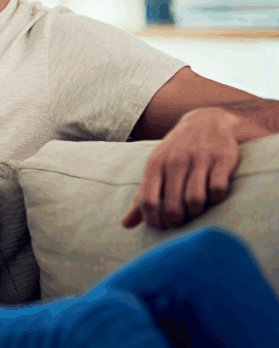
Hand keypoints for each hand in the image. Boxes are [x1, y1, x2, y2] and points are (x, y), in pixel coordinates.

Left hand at [122, 108, 238, 229]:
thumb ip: (142, 196)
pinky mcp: (222, 159)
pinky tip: (214, 195)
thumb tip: (126, 225)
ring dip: (196, 212)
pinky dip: (216, 198)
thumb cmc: (176, 152)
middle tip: (181, 219)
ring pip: (195, 200)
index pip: (147, 200)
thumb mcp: (155, 168)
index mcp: (155, 164)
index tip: (160, 227)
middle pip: (172, 205)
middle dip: (176, 219)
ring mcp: (199, 159)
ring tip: (196, 210)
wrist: (206, 121)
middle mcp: (175, 161)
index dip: (152, 220)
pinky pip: (218, 189)